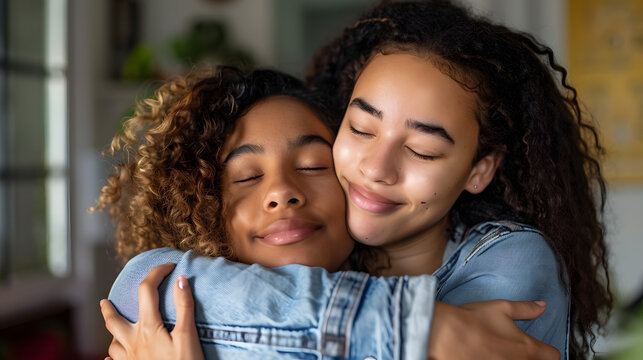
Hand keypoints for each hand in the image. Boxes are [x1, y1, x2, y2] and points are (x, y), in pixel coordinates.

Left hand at [100, 263, 203, 359]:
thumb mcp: (188, 336)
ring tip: (115, 331)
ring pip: (113, 344)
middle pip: (114, 321)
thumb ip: (184, 307)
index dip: (156, 273)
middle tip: (103, 301)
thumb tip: (180, 279)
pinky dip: (115, 358)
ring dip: (113, 335)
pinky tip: (117, 359)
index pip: (147, 290)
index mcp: (148, 328)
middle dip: (109, 309)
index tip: (168, 266)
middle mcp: (133, 343)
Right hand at [428, 300, 559, 359]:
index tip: (539, 348)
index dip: (548, 350)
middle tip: (515, 349)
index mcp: (528, 349)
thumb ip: (526, 308)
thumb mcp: (502, 308)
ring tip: (499, 353)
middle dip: (531, 358)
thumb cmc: (474, 320)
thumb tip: (543, 305)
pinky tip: (488, 356)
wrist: (446, 335)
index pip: (553, 356)